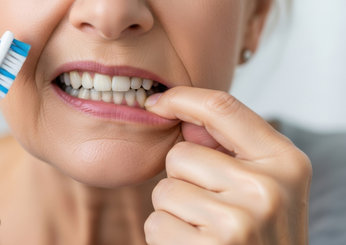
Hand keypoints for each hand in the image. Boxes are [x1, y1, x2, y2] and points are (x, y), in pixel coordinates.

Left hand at [144, 87, 311, 244]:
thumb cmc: (263, 233)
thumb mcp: (264, 184)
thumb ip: (228, 148)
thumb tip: (180, 117)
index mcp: (284, 161)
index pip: (223, 108)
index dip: (182, 98)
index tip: (155, 102)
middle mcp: (266, 188)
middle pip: (180, 154)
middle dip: (183, 178)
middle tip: (211, 206)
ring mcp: (239, 221)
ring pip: (164, 190)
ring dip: (174, 210)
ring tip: (207, 229)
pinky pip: (156, 222)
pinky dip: (166, 235)